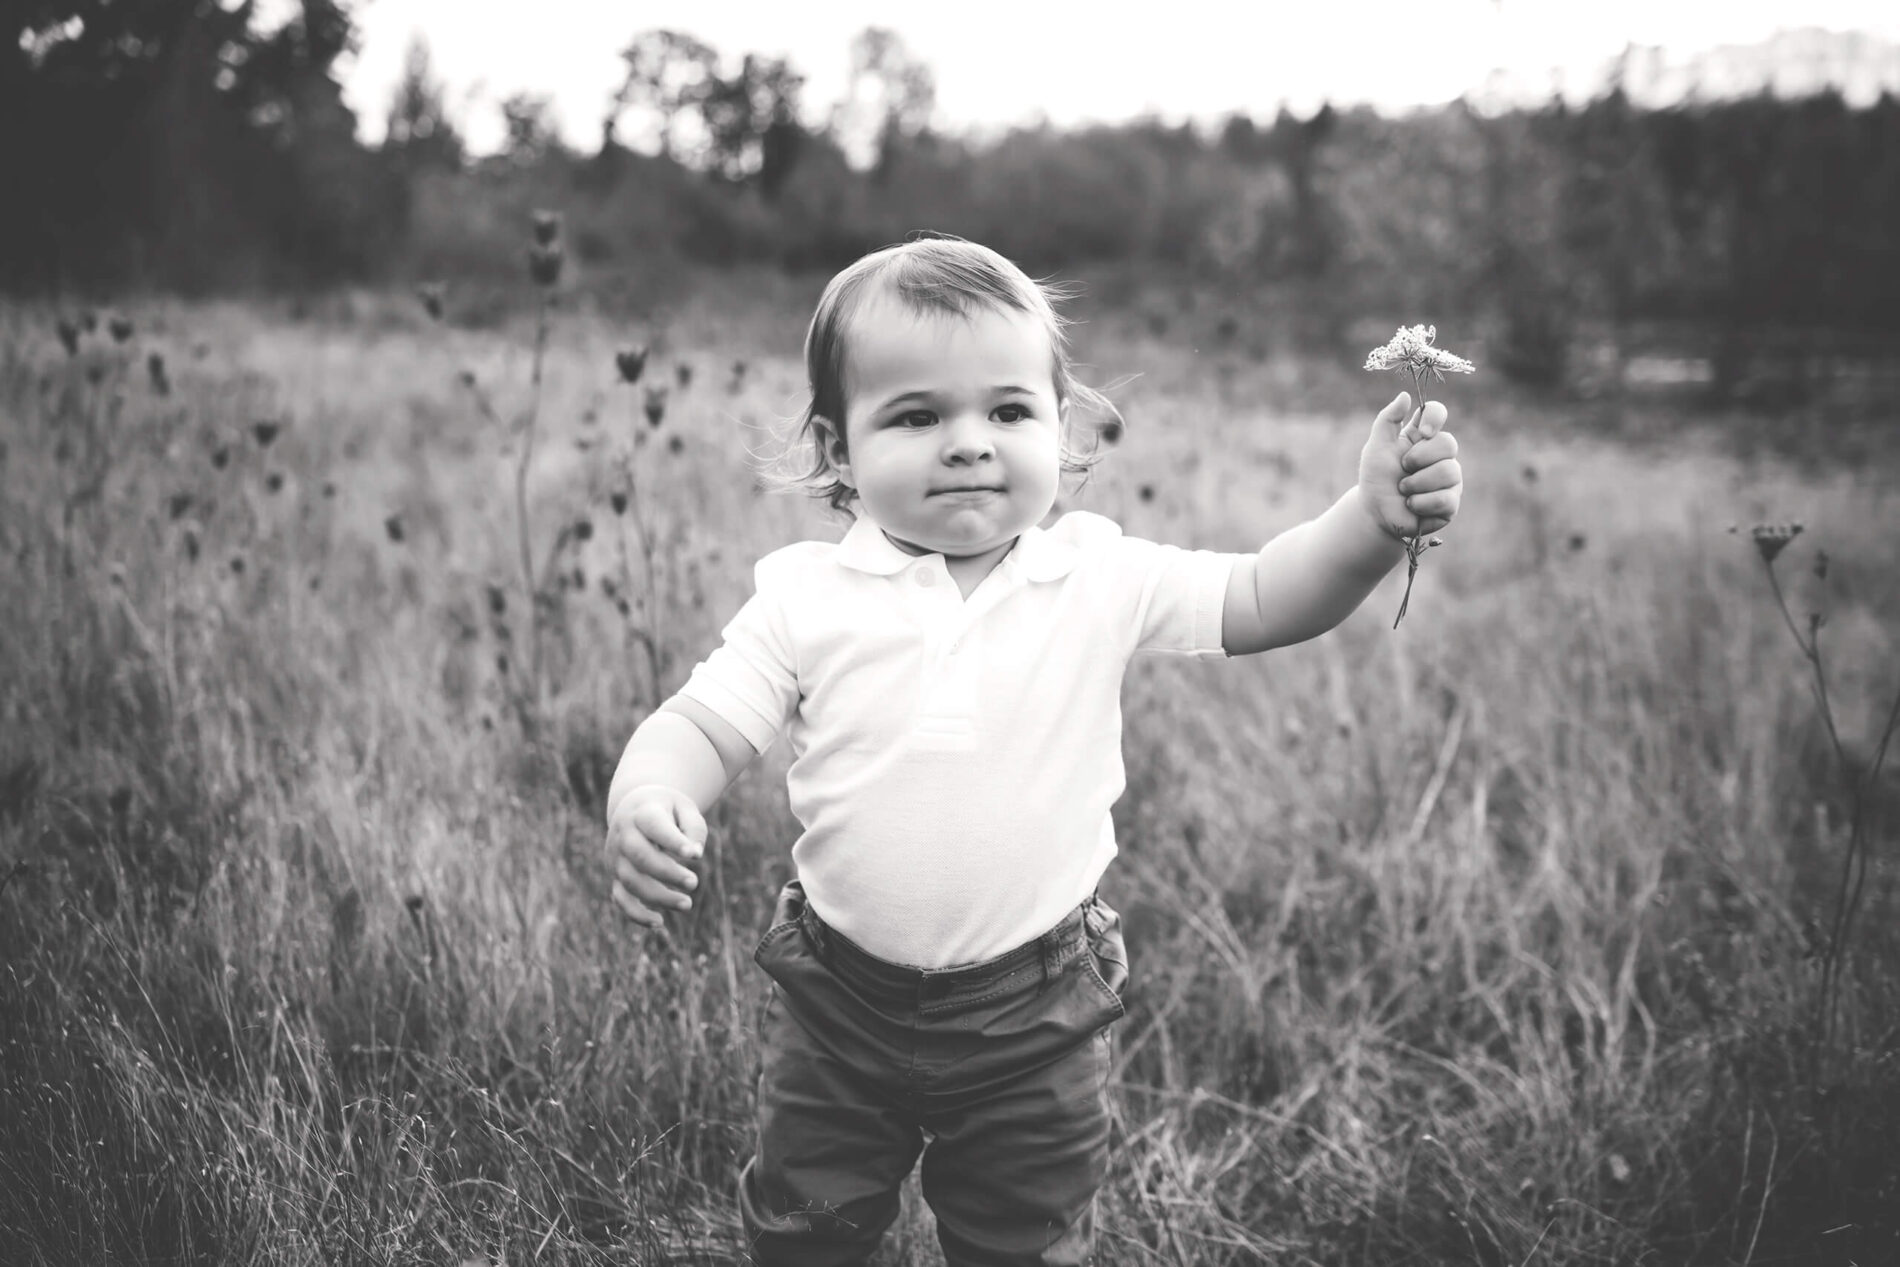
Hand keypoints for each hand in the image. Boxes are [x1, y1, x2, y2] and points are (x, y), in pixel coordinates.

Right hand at [605, 785, 706, 928]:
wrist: (635, 808)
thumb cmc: (667, 809)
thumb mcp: (684, 807)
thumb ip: (694, 827)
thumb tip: (695, 853)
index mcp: (642, 813)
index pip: (655, 826)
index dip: (674, 842)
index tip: (696, 855)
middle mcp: (624, 835)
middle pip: (641, 857)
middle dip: (668, 873)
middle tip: (694, 883)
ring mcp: (616, 857)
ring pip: (631, 881)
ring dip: (658, 897)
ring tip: (687, 904)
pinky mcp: (616, 876)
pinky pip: (621, 899)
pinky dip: (636, 914)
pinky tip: (659, 923)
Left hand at [1358, 391, 1461, 539]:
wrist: (1374, 513)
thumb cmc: (1376, 478)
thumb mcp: (1376, 448)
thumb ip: (1387, 420)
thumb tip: (1405, 395)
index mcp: (1423, 437)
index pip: (1438, 413)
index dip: (1435, 417)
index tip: (1424, 431)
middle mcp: (1441, 455)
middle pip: (1448, 443)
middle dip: (1419, 458)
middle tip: (1403, 469)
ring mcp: (1450, 479)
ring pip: (1449, 472)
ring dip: (1416, 484)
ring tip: (1403, 491)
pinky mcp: (1450, 503)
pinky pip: (1445, 499)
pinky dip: (1421, 504)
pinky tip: (1411, 506)